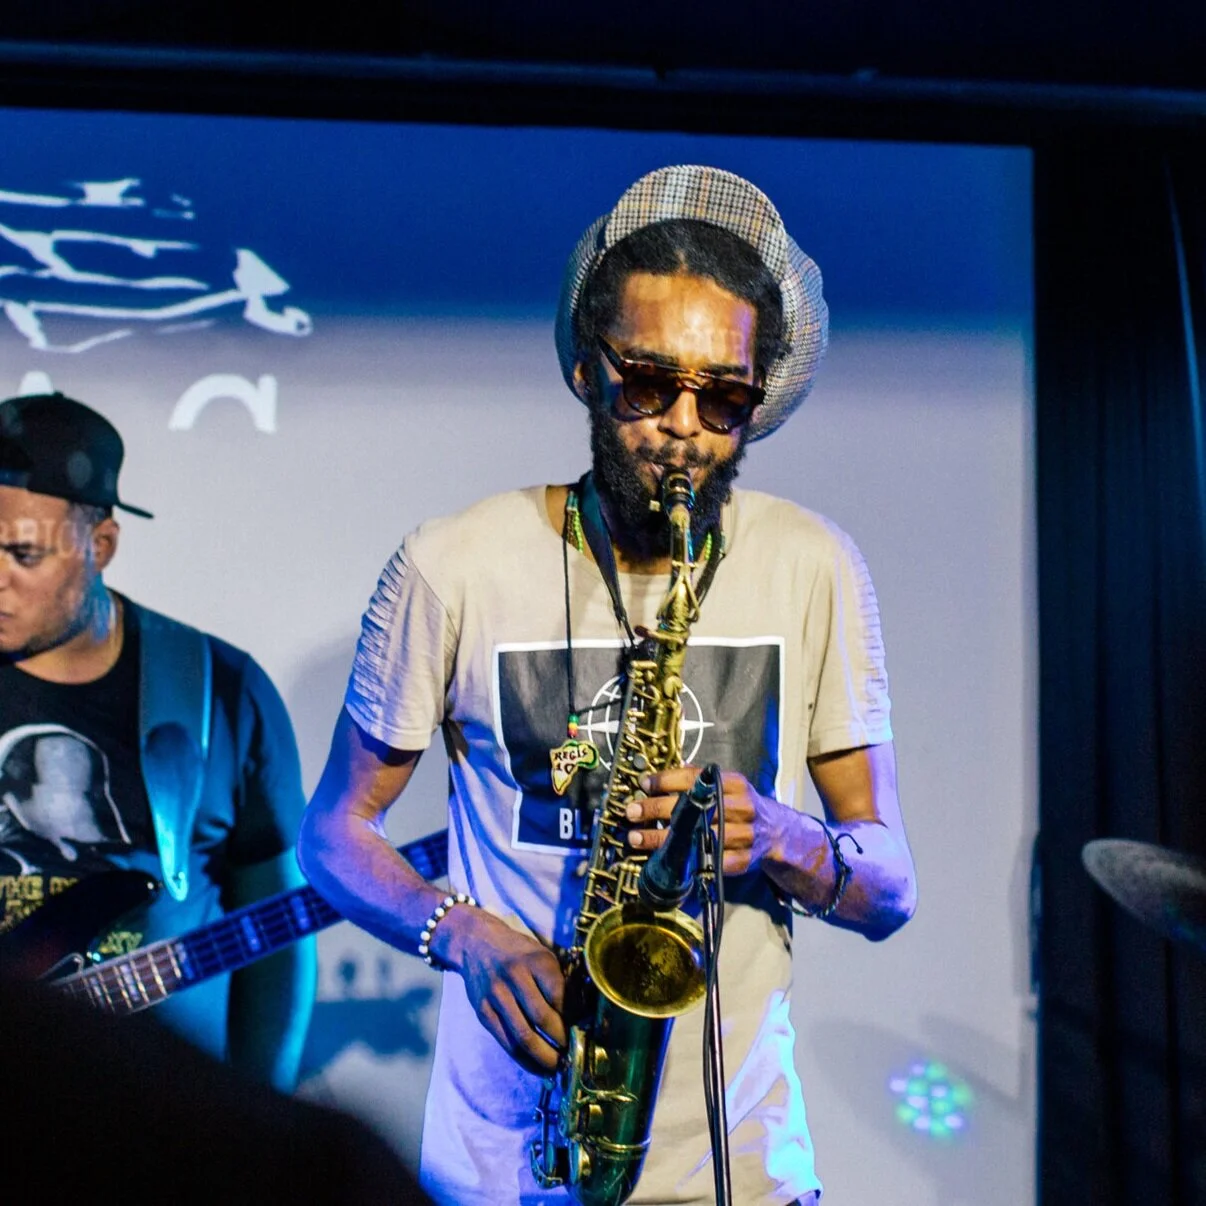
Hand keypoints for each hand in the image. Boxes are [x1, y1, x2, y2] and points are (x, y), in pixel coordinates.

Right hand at [435, 906, 566, 1075]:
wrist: (476, 943)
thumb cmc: (518, 952)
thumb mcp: (542, 955)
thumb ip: (559, 981)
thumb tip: (580, 1015)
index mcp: (537, 961)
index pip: (560, 996)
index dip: (573, 1018)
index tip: (582, 1029)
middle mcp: (516, 976)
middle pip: (543, 1019)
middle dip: (561, 1041)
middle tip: (573, 1053)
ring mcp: (497, 995)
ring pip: (524, 1036)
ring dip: (544, 1057)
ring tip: (558, 1066)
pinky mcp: (483, 1011)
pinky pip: (506, 1043)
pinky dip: (524, 1060)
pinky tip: (537, 1066)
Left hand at [625, 766, 787, 875]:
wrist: (775, 832)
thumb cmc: (738, 804)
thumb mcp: (725, 785)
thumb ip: (696, 780)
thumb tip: (655, 779)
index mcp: (733, 784)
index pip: (695, 778)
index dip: (666, 780)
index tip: (643, 784)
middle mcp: (739, 807)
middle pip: (692, 807)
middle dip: (656, 809)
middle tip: (631, 811)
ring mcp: (742, 835)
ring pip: (695, 837)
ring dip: (661, 838)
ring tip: (636, 838)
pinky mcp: (740, 860)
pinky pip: (707, 861)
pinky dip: (682, 860)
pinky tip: (662, 859)